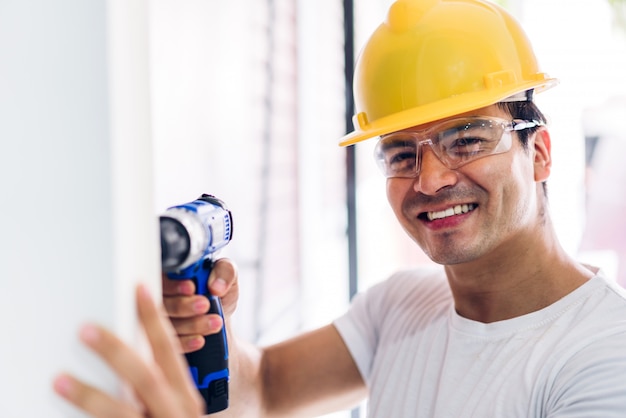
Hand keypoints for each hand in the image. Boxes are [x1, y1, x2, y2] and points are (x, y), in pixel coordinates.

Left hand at [52, 285, 204, 416]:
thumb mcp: (182, 406)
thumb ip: (165, 381)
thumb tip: (136, 347)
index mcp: (188, 397)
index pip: (170, 351)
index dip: (154, 320)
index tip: (138, 291)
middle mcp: (176, 414)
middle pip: (146, 377)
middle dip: (116, 351)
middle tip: (87, 330)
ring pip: (123, 413)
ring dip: (90, 395)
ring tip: (60, 379)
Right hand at [162, 258, 238, 352]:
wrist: (219, 321)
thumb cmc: (220, 296)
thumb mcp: (228, 278)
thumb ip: (225, 272)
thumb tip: (216, 285)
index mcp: (173, 275)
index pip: (162, 278)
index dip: (174, 284)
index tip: (191, 288)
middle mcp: (162, 296)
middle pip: (161, 303)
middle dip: (183, 305)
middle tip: (204, 305)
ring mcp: (160, 320)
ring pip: (167, 324)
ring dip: (192, 324)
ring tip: (214, 322)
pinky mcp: (165, 340)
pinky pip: (170, 342)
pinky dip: (186, 342)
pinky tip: (200, 340)